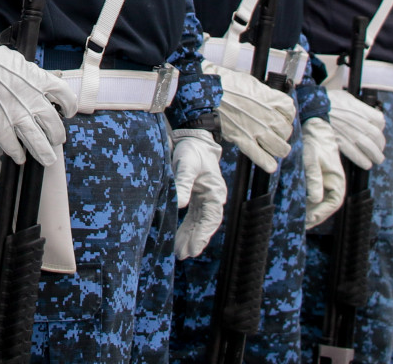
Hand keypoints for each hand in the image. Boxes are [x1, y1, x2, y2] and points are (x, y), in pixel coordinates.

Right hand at [0, 30, 76, 166]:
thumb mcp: (21, 64)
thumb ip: (33, 77)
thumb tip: (41, 82)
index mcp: (39, 81)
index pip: (65, 97)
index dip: (70, 107)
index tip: (68, 112)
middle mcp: (32, 98)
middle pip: (54, 124)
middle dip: (57, 136)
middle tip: (56, 140)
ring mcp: (16, 111)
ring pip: (37, 139)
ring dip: (43, 152)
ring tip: (46, 158)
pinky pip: (10, 143)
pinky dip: (16, 152)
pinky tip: (18, 157)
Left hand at [171, 128, 227, 257]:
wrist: (193, 138)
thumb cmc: (192, 150)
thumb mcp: (186, 165)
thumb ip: (183, 183)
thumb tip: (178, 203)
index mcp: (215, 192)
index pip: (210, 218)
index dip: (202, 235)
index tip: (193, 249)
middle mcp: (213, 198)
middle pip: (205, 224)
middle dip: (195, 240)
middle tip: (183, 255)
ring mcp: (205, 198)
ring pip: (199, 223)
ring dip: (190, 237)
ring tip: (179, 252)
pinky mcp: (197, 197)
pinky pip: (193, 217)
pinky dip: (187, 228)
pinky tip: (178, 238)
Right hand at [213, 66, 295, 171]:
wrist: (206, 91)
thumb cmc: (226, 83)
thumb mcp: (251, 83)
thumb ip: (264, 94)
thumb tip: (268, 102)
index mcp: (270, 99)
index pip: (290, 111)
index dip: (285, 114)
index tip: (280, 115)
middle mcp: (267, 116)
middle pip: (287, 131)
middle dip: (282, 132)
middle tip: (273, 131)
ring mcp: (256, 130)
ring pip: (281, 148)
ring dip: (278, 148)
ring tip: (273, 146)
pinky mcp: (243, 140)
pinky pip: (263, 158)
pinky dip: (268, 164)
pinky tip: (270, 165)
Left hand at [301, 118, 346, 228]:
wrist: (314, 131)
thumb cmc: (315, 144)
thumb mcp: (312, 160)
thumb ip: (314, 178)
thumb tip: (315, 199)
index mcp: (338, 182)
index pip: (332, 203)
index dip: (321, 213)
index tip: (309, 220)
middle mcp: (333, 187)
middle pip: (325, 207)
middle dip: (314, 217)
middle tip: (299, 225)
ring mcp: (325, 185)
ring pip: (318, 204)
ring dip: (309, 212)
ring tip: (295, 220)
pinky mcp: (316, 183)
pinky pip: (312, 197)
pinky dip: (305, 203)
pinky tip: (295, 208)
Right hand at [326, 87, 387, 169]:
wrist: (312, 105)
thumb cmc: (329, 101)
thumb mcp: (347, 97)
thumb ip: (360, 107)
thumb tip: (370, 115)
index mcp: (360, 110)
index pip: (380, 121)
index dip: (380, 128)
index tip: (378, 131)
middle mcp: (357, 121)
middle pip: (377, 136)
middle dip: (380, 145)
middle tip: (380, 150)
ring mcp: (349, 132)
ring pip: (369, 147)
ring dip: (375, 155)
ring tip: (377, 159)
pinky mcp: (340, 141)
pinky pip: (356, 154)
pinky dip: (363, 160)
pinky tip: (366, 163)